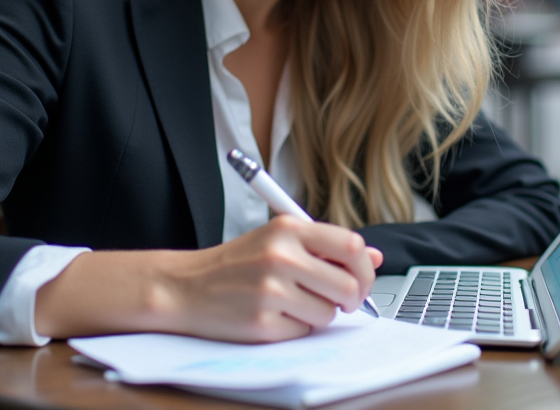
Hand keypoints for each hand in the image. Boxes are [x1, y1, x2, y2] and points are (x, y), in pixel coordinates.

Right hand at [35, 215, 382, 342]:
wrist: (185, 286)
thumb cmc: (236, 264)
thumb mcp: (279, 241)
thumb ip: (326, 247)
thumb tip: (374, 256)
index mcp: (288, 229)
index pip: (351, 246)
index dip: (364, 267)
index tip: (361, 278)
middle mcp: (281, 256)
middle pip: (347, 285)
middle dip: (349, 298)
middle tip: (337, 299)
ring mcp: (271, 291)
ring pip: (329, 313)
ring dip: (319, 313)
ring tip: (292, 302)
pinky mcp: (263, 323)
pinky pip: (304, 331)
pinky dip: (296, 328)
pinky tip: (274, 315)